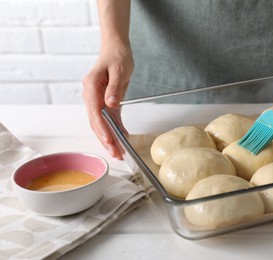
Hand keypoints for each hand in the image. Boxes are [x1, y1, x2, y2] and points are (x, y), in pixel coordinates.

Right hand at [82, 44, 132, 158]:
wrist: (116, 48)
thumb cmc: (117, 56)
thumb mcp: (119, 70)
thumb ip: (114, 87)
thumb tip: (110, 104)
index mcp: (91, 86)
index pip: (95, 113)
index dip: (102, 129)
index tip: (109, 141)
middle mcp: (91, 95)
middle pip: (96, 122)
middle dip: (106, 139)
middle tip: (116, 153)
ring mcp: (96, 99)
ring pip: (101, 123)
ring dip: (110, 138)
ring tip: (119, 152)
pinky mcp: (104, 101)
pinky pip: (109, 118)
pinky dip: (115, 129)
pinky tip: (122, 138)